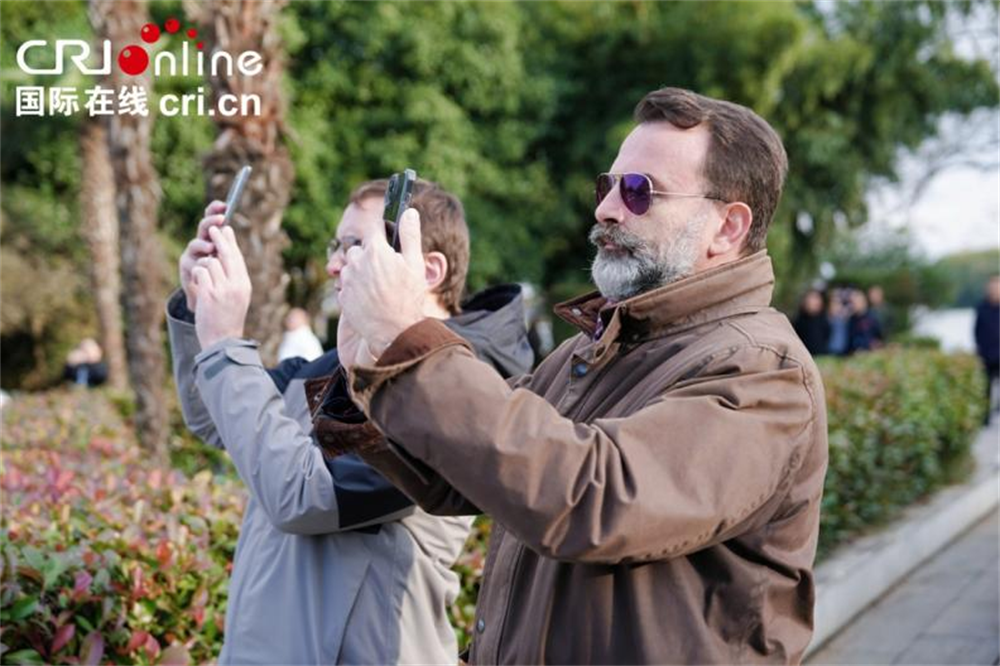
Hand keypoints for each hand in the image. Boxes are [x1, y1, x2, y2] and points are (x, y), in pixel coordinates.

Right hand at [179, 200, 226, 310]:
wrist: (208, 298)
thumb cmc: (219, 276)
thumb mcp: (226, 260)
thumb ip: (227, 245)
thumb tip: (229, 229)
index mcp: (212, 238)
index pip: (212, 220)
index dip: (215, 210)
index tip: (225, 204)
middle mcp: (200, 244)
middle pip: (203, 227)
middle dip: (211, 221)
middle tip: (221, 219)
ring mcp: (192, 255)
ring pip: (195, 244)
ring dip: (203, 244)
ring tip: (212, 248)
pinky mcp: (186, 269)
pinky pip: (191, 264)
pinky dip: (198, 264)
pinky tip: (203, 266)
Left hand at [190, 225, 251, 348]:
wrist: (222, 341)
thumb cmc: (228, 318)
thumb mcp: (238, 297)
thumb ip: (234, 277)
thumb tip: (228, 255)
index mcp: (244, 284)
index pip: (237, 257)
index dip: (230, 241)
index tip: (226, 229)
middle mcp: (236, 284)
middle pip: (226, 253)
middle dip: (218, 238)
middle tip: (212, 228)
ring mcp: (222, 288)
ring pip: (209, 262)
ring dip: (203, 265)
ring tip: (203, 278)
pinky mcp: (208, 293)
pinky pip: (200, 272)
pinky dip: (196, 275)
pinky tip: (198, 285)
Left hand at [337, 208, 425, 362]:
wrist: (395, 332)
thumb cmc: (408, 298)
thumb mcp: (415, 264)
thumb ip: (410, 235)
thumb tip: (409, 212)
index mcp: (376, 250)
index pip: (375, 229)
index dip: (383, 234)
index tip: (388, 242)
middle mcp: (357, 262)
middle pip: (361, 249)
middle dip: (372, 256)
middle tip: (387, 272)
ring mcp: (348, 280)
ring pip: (353, 268)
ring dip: (362, 273)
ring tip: (380, 288)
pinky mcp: (343, 297)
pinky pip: (348, 287)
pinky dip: (357, 290)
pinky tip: (371, 300)